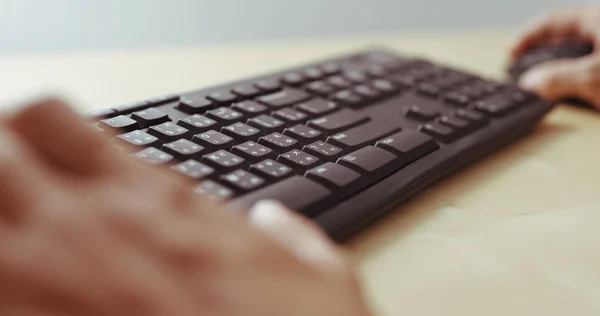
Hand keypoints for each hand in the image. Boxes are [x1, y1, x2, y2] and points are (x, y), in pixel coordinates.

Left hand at [0, 99, 372, 315]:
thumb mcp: (320, 279)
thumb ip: (292, 237)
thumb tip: (275, 222)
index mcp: (153, 203)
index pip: (51, 122)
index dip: (27, 131)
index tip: (35, 159)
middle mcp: (91, 228)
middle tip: (5, 188)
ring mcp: (49, 283)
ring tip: (14, 246)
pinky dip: (0, 291)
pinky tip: (19, 302)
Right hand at [510, 7, 599, 107]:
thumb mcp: (595, 78)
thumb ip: (559, 79)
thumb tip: (530, 82)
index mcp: (598, 18)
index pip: (551, 20)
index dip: (525, 36)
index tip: (509, 53)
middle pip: (565, 35)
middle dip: (539, 51)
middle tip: (519, 67)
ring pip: (579, 52)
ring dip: (557, 67)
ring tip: (540, 81)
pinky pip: (591, 66)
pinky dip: (575, 76)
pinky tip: (571, 90)